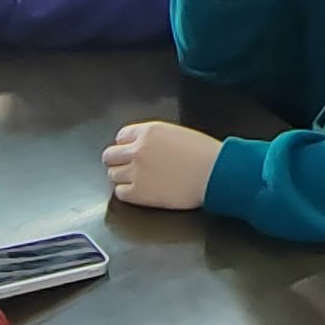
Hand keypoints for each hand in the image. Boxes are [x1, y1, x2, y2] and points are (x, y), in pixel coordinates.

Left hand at [102, 121, 219, 209]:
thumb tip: (143, 147)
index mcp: (148, 131)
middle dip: (118, 161)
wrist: (214, 173)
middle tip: (131, 167)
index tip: (133, 151)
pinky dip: (127, 192)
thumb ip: (154, 138)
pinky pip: (120, 192)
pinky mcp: (138, 193)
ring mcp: (136, 172)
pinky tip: (142, 190)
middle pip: (110, 156)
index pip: (121, 137)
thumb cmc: (204, 153)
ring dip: (123, 177)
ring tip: (140, 179)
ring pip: (112, 174)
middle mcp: (137, 150)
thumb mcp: (176, 133)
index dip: (127, 145)